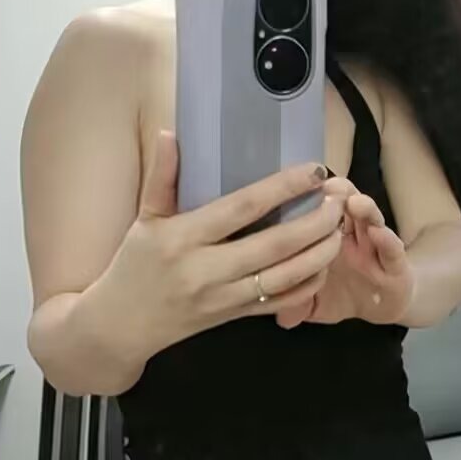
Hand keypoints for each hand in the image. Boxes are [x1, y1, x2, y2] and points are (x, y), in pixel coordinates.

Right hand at [105, 132, 345, 358]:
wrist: (120, 326)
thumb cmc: (133, 266)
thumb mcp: (143, 219)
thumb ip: (161, 177)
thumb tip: (169, 132)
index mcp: (184, 238)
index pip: (242, 208)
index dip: (282, 188)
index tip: (313, 170)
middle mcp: (207, 270)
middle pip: (274, 245)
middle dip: (315, 221)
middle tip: (339, 199)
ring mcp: (224, 298)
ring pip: (284, 277)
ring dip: (320, 252)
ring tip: (340, 227)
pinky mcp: (234, 318)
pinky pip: (279, 303)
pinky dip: (308, 285)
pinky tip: (324, 263)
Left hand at [275, 176, 414, 328]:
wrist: (384, 305)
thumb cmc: (344, 295)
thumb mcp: (316, 304)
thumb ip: (298, 306)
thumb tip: (281, 318)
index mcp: (325, 240)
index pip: (315, 214)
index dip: (306, 201)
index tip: (293, 190)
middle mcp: (349, 236)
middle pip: (343, 208)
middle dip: (335, 193)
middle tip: (325, 184)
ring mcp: (374, 247)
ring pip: (370, 220)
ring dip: (363, 208)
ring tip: (354, 201)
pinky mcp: (396, 263)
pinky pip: (392, 249)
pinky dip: (386, 239)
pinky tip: (378, 232)